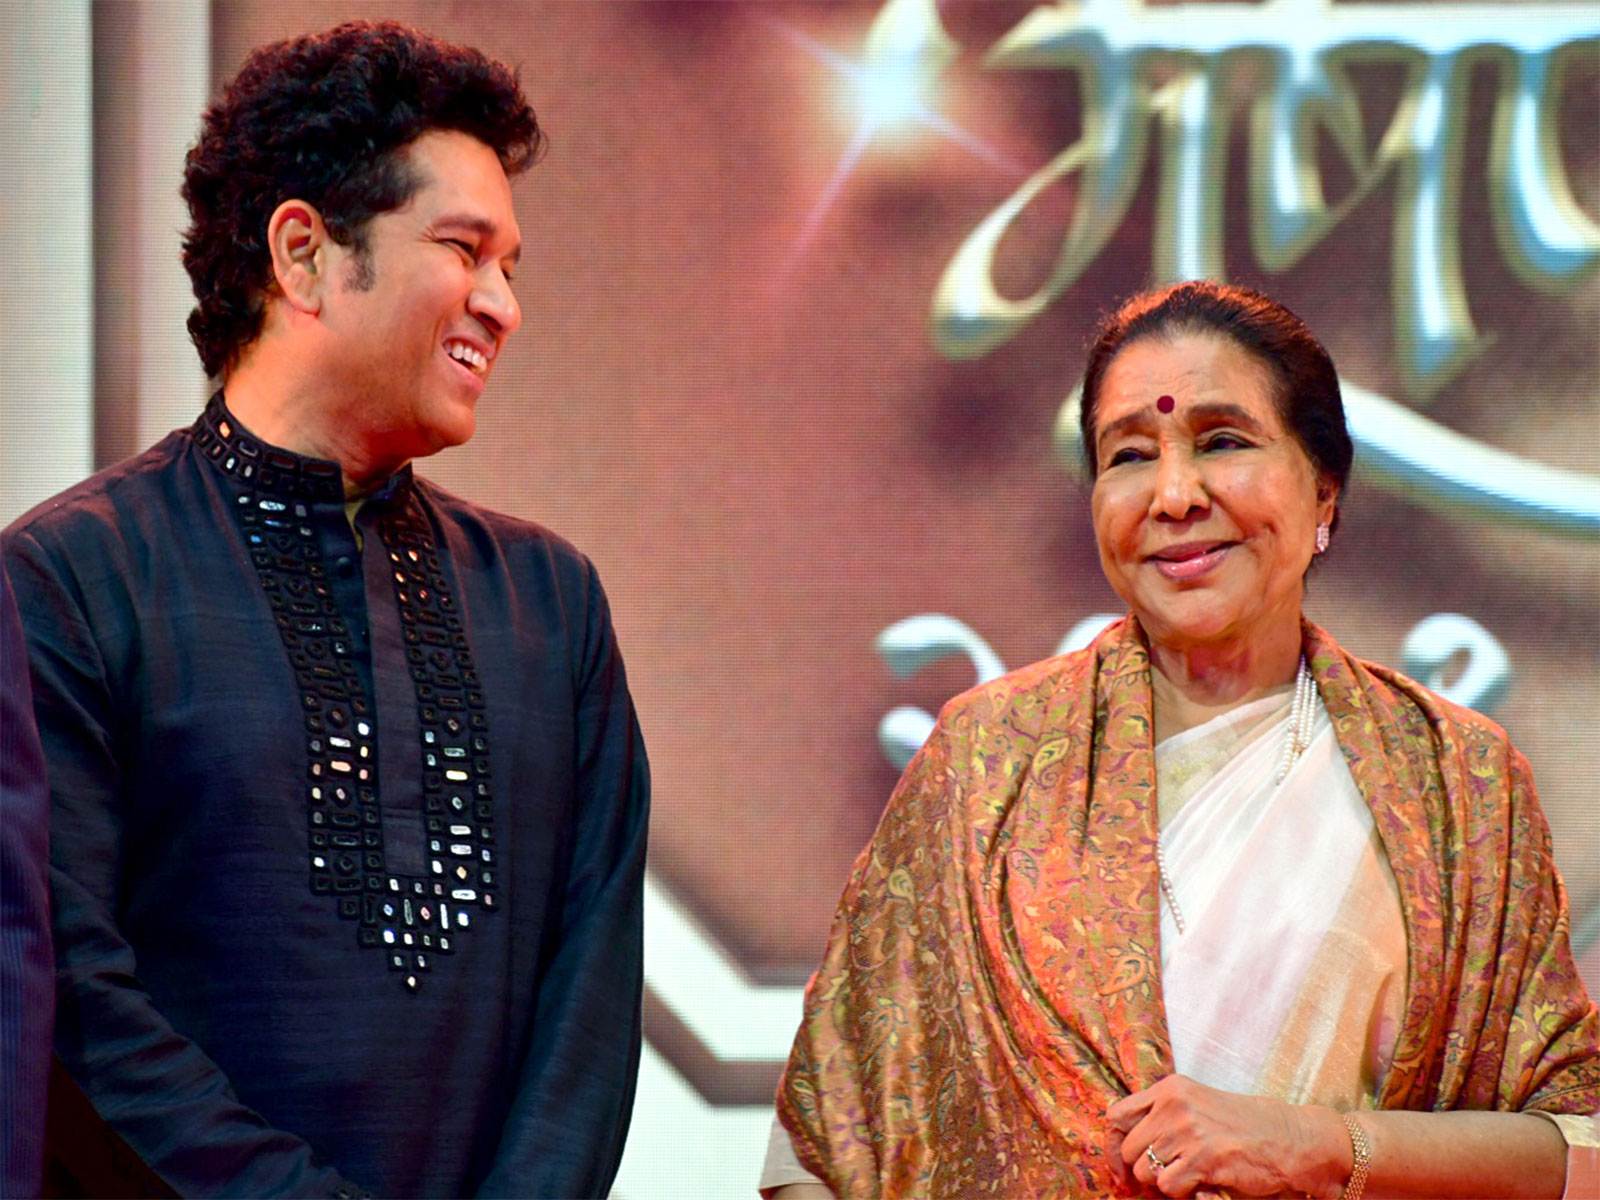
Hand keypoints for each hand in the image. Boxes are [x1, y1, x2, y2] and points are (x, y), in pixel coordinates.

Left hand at [1106, 1075, 1348, 1197]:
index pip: (1116, 1115)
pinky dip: (1183, 1193)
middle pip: (1128, 1149)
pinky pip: (1169, 1187)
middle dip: (1141, 1171)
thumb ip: (1162, 1117)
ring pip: (1146, 1171)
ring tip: (1191, 1177)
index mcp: (1170, 1089)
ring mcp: (1188, 1130)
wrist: (1290, 1137)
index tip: (1118, 1168)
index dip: (1111, 1146)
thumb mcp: (1196, 1105)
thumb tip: (1123, 1149)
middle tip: (1163, 1180)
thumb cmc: (1244, 1126)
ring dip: (1165, 1183)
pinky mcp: (1203, 1157)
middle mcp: (1174, 1105)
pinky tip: (1204, 1184)